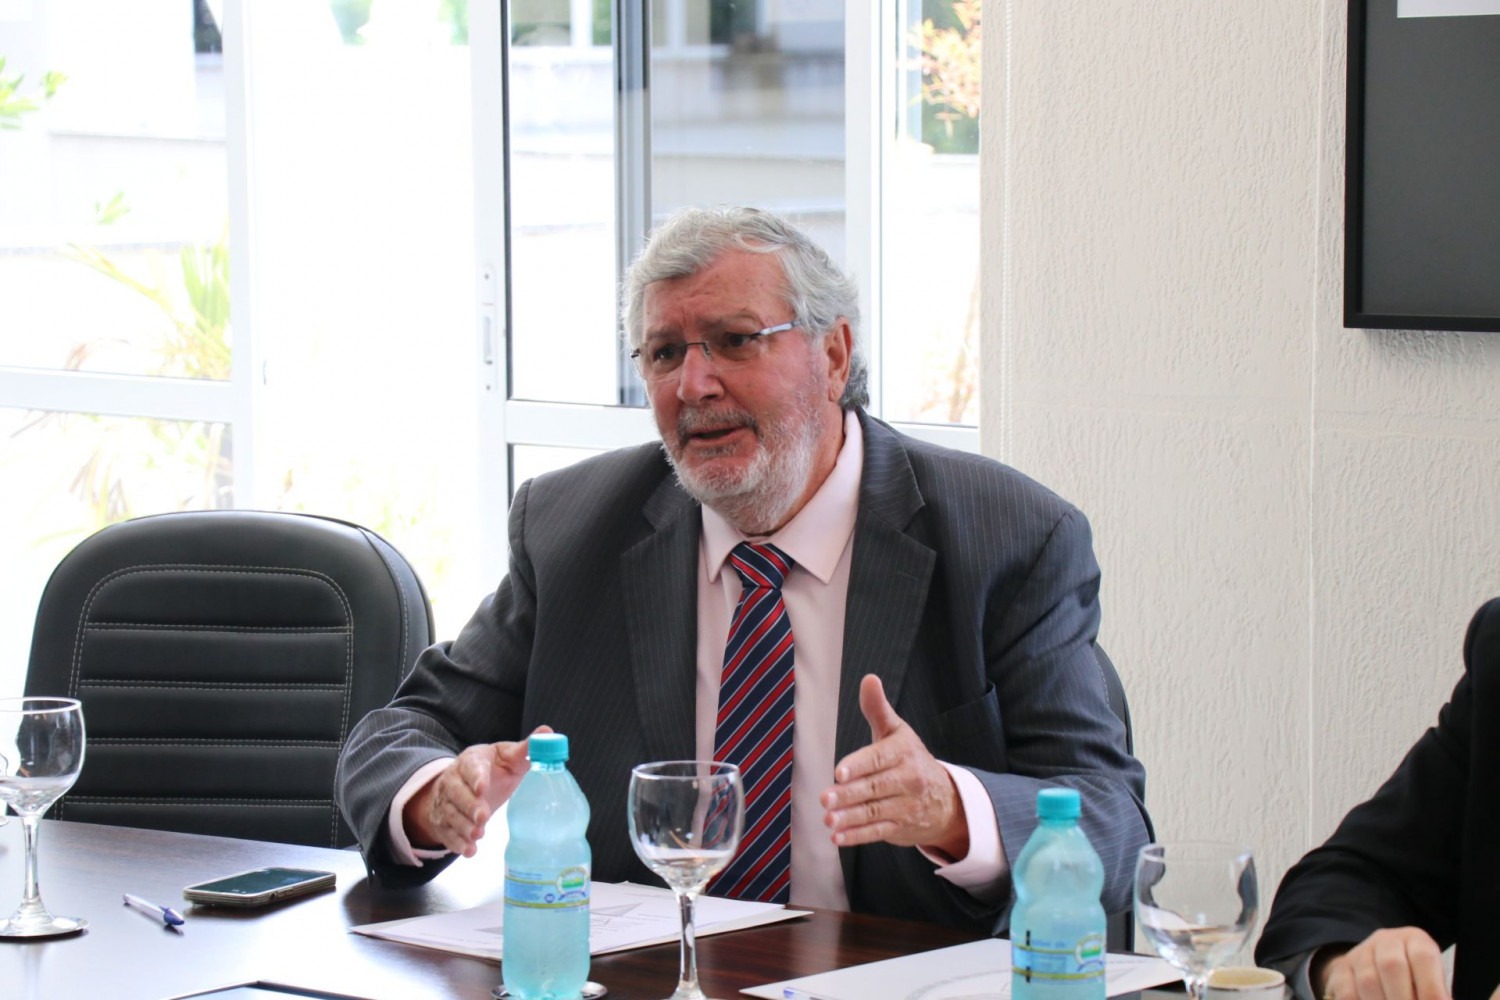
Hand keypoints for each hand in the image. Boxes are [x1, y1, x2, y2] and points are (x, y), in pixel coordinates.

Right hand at [403, 725, 551, 856]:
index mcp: (471, 761)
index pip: (471, 767)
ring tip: (477, 834)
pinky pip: (448, 834)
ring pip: (451, 815)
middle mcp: (454, 781)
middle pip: (458, 793)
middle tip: (483, 816)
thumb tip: (548, 732)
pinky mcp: (445, 823)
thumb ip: (525, 749)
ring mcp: (446, 803)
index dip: (476, 777)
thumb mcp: (506, 757)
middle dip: (469, 806)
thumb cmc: (491, 770)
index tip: (482, 787)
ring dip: (463, 826)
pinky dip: (457, 843)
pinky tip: (469, 850)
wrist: (461, 785)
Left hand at [819, 674, 967, 857]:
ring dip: (849, 818)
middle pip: (874, 787)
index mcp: (903, 752)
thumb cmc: (911, 758)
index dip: (858, 765)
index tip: (839, 772)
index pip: (878, 759)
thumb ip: (878, 709)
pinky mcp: (900, 827)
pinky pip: (878, 832)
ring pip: (874, 812)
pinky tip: (838, 837)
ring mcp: (905, 806)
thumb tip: (869, 679)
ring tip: (829, 820)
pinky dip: (857, 836)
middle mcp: (908, 780)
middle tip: (825, 798)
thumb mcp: (898, 732)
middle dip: (848, 794)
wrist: (946, 799)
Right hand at [1314, 927, 1447, 999]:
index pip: (1423, 957)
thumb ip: (1435, 995)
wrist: (1377, 967)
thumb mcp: (1431, 981)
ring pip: (1367, 980)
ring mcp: (1360, 953)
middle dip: (1404, 999)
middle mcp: (1386, 941)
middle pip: (1391, 966)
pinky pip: (1348, 992)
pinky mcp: (1341, 969)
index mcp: (1415, 940)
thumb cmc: (1415, 980)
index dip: (1431, 989)